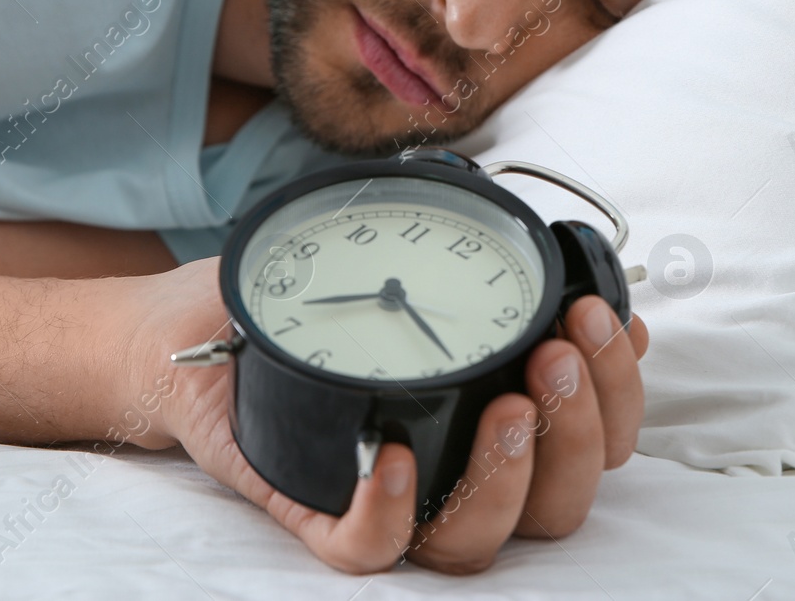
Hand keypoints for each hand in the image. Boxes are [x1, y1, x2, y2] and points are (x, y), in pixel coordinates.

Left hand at [119, 259, 648, 574]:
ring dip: (513, 474)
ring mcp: (390, 492)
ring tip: (509, 402)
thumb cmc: (287, 296)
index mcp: (490, 408)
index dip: (621, 393)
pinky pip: (371, 549)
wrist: (173, 330)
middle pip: (562, 497)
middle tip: (558, 350)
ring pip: (481, 538)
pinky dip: (391, 510)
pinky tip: (391, 454)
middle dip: (585, 426)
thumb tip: (559, 245)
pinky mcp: (317, 508)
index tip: (606, 320)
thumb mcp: (389, 250)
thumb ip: (469, 251)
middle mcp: (453, 461)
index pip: (594, 436)